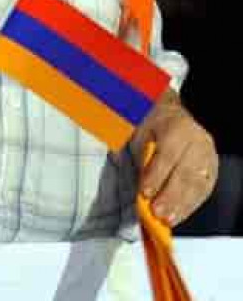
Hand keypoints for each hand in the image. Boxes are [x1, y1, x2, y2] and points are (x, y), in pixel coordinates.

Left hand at [132, 89, 217, 225]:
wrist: (179, 112)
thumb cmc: (155, 122)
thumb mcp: (141, 126)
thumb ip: (134, 146)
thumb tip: (119, 163)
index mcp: (176, 128)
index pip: (167, 155)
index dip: (156, 176)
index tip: (144, 193)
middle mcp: (196, 142)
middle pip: (184, 173)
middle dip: (170, 196)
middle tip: (157, 213)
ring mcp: (207, 156)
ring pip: (196, 184)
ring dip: (182, 205)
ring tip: (168, 220)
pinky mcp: (212, 168)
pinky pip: (204, 189)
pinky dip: (191, 205)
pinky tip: (180, 215)